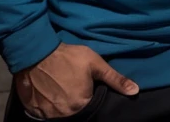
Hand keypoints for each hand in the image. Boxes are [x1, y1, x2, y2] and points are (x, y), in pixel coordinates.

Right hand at [15, 43, 138, 118]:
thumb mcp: (96, 64)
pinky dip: (50, 106)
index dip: (90, 98)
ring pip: (60, 114)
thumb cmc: (69, 57)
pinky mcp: (34, 111)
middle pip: (75, 113)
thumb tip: (135, 91)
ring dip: (63, 105)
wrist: (37, 53)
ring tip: (64, 89)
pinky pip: (46, 113)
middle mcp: (64, 115)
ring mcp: (47, 114)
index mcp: (80, 105)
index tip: (88, 89)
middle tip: (74, 87)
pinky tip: (52, 92)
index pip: (91, 109)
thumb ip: (115, 79)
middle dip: (77, 103)